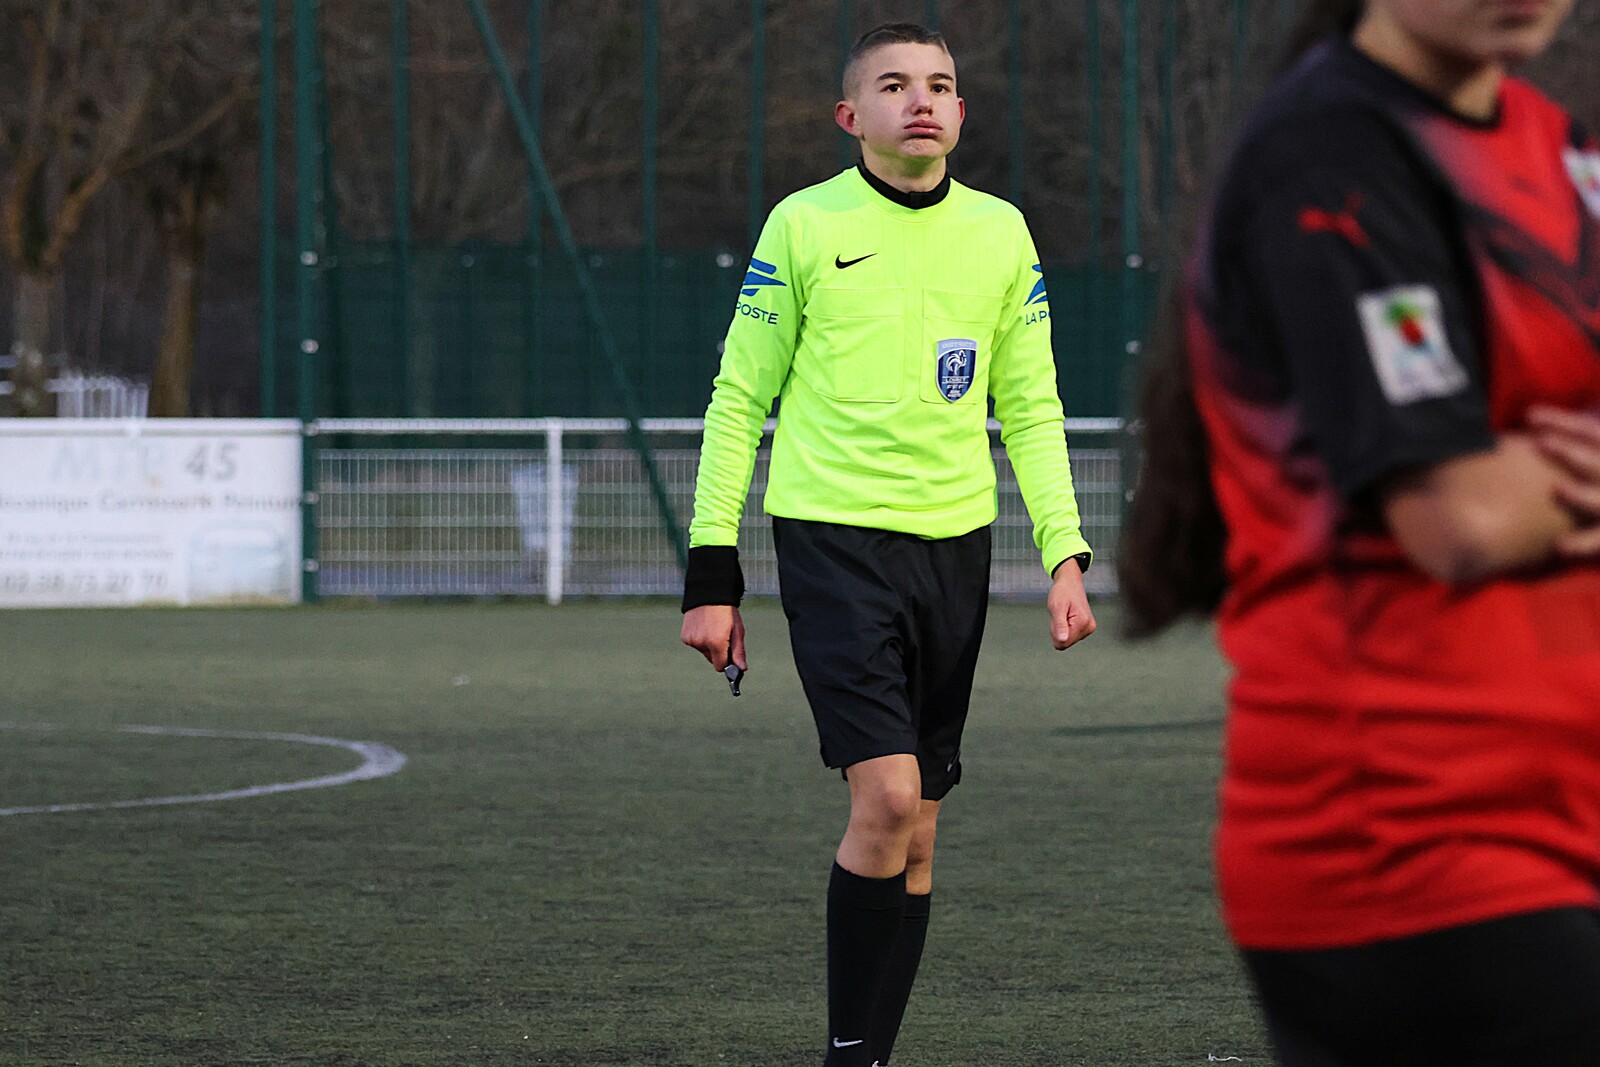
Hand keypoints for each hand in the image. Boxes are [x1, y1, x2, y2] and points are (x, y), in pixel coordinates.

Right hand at [681, 604, 746, 672]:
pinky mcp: (685, 636)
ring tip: (712, 627)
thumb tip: (741, 669)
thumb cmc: (726, 610)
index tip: (729, 654)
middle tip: (722, 635)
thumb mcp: (737, 630)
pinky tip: (703, 626)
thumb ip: (738, 652)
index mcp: (716, 643)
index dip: (726, 662)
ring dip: (708, 644)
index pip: (720, 666)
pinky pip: (695, 644)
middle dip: (718, 652)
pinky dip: (699, 638)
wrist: (709, 592)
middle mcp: (701, 643)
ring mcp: (691, 640)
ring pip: (703, 651)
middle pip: (711, 659)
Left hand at [1047, 558, 1096, 650]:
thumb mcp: (1056, 607)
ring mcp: (1089, 628)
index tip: (1058, 618)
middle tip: (1060, 615)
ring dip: (1061, 628)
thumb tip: (1062, 640)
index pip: (1063, 643)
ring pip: (1067, 639)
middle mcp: (1089, 628)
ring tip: (1064, 614)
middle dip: (1058, 630)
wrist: (1070, 582)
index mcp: (1083, 623)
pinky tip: (1067, 616)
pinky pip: (1071, 635)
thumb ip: (1059, 625)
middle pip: (1065, 643)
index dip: (1055, 632)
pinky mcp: (1087, 627)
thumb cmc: (1063, 591)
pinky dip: (1065, 627)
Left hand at [1528, 404, 1599, 558]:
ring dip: (1582, 495)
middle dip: (1572, 451)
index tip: (1530, 415)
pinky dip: (1584, 543)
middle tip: (1540, 442)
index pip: (1591, 431)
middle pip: (1599, 462)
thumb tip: (1533, 423)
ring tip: (1557, 488)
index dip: (1563, 422)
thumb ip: (1578, 446)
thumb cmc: (1595, 481)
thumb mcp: (1592, 457)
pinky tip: (1560, 546)